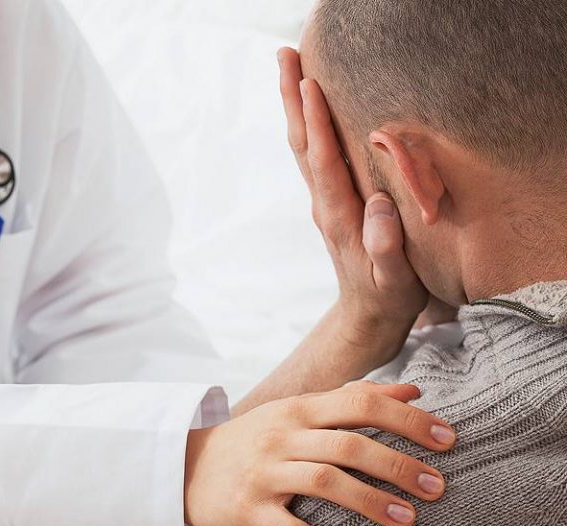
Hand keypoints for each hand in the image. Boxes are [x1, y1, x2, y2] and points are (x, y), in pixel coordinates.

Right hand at [185, 382, 454, 525]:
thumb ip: (354, 398)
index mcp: (300, 408)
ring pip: (324, 482)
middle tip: (438, 486)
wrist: (190, 465)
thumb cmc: (258, 437)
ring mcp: (265, 472)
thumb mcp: (300, 410)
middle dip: (398, 464)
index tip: (448, 438)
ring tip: (409, 519)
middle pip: (348, 444)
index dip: (407, 418)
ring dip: (371, 502)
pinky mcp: (249, 508)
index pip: (361, 403)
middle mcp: (284, 435)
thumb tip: (412, 390)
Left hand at [278, 48, 427, 360]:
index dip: (316, 122)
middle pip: (302, 143)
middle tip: (285, 55)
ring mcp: (323, 201)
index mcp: (339, 215)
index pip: (323, 160)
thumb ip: (386, 248)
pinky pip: (313, 156)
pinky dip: (308, 126)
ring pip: (304, 146)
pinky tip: (309, 107)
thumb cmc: (387, 295)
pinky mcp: (330, 202)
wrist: (366, 314)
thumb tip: (378, 207)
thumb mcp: (395, 280)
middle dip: (292, 99)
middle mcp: (324, 202)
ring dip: (294, 106)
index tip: (308, 84)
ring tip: (290, 67)